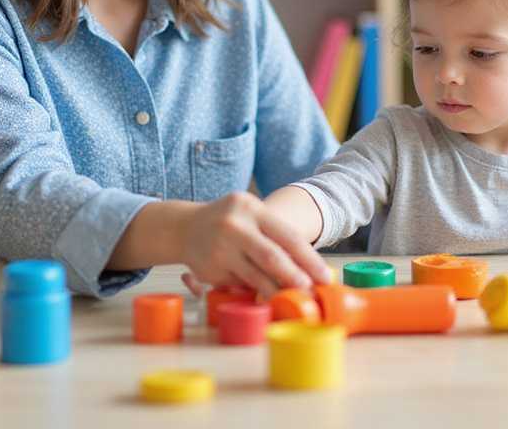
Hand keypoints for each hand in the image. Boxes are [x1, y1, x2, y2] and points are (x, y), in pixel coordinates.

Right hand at [172, 192, 332, 297]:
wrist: (182, 228)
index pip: (287, 235)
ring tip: (294, 299)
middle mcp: (235, 227)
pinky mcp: (211, 270)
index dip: (309, 259)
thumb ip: (273, 233)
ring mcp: (220, 249)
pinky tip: (268, 297)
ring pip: (256, 277)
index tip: (325, 276)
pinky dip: (256, 292)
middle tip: (312, 292)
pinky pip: (240, 285)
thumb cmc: (228, 220)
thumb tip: (307, 266)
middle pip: (272, 257)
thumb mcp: (250, 214)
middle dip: (295, 278)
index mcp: (251, 208)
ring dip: (278, 291)